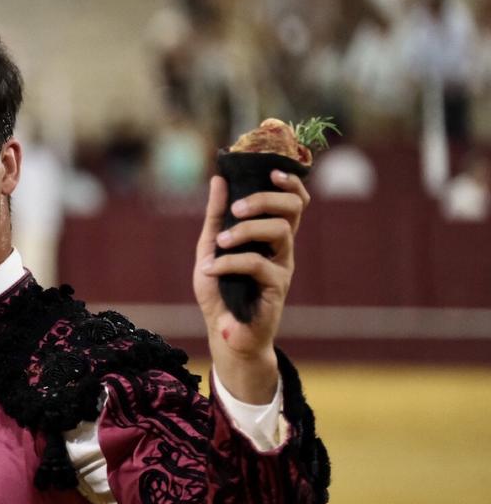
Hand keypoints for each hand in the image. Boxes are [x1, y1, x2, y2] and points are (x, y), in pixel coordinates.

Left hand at [192, 171, 309, 401]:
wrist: (223, 332)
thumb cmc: (220, 289)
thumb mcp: (210, 246)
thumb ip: (216, 215)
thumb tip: (218, 179)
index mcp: (270, 235)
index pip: (293, 201)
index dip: (289, 183)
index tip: (271, 171)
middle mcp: (282, 248)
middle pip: (292, 209)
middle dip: (264, 199)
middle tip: (237, 209)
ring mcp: (282, 267)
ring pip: (279, 231)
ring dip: (245, 229)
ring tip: (221, 241)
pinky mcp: (276, 289)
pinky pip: (257, 264)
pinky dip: (229, 262)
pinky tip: (211, 268)